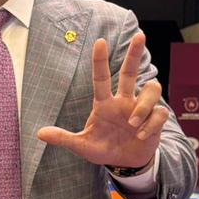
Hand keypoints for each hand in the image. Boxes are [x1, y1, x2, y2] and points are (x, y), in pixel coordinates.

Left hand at [37, 32, 167, 169]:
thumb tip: (39, 134)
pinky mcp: (155, 120)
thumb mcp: (82, 145)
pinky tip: (142, 136)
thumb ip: (64, 139)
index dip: (100, 61)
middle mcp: (124, 101)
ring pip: (151, 90)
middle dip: (135, 53)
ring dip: (142, 107)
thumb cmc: (103, 149)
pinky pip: (159, 114)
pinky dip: (151, 125)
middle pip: (130, 72)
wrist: (125, 163)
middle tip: (140, 35)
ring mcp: (141, 109)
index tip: (100, 41)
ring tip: (132, 125)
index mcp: (105, 104)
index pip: (101, 78)